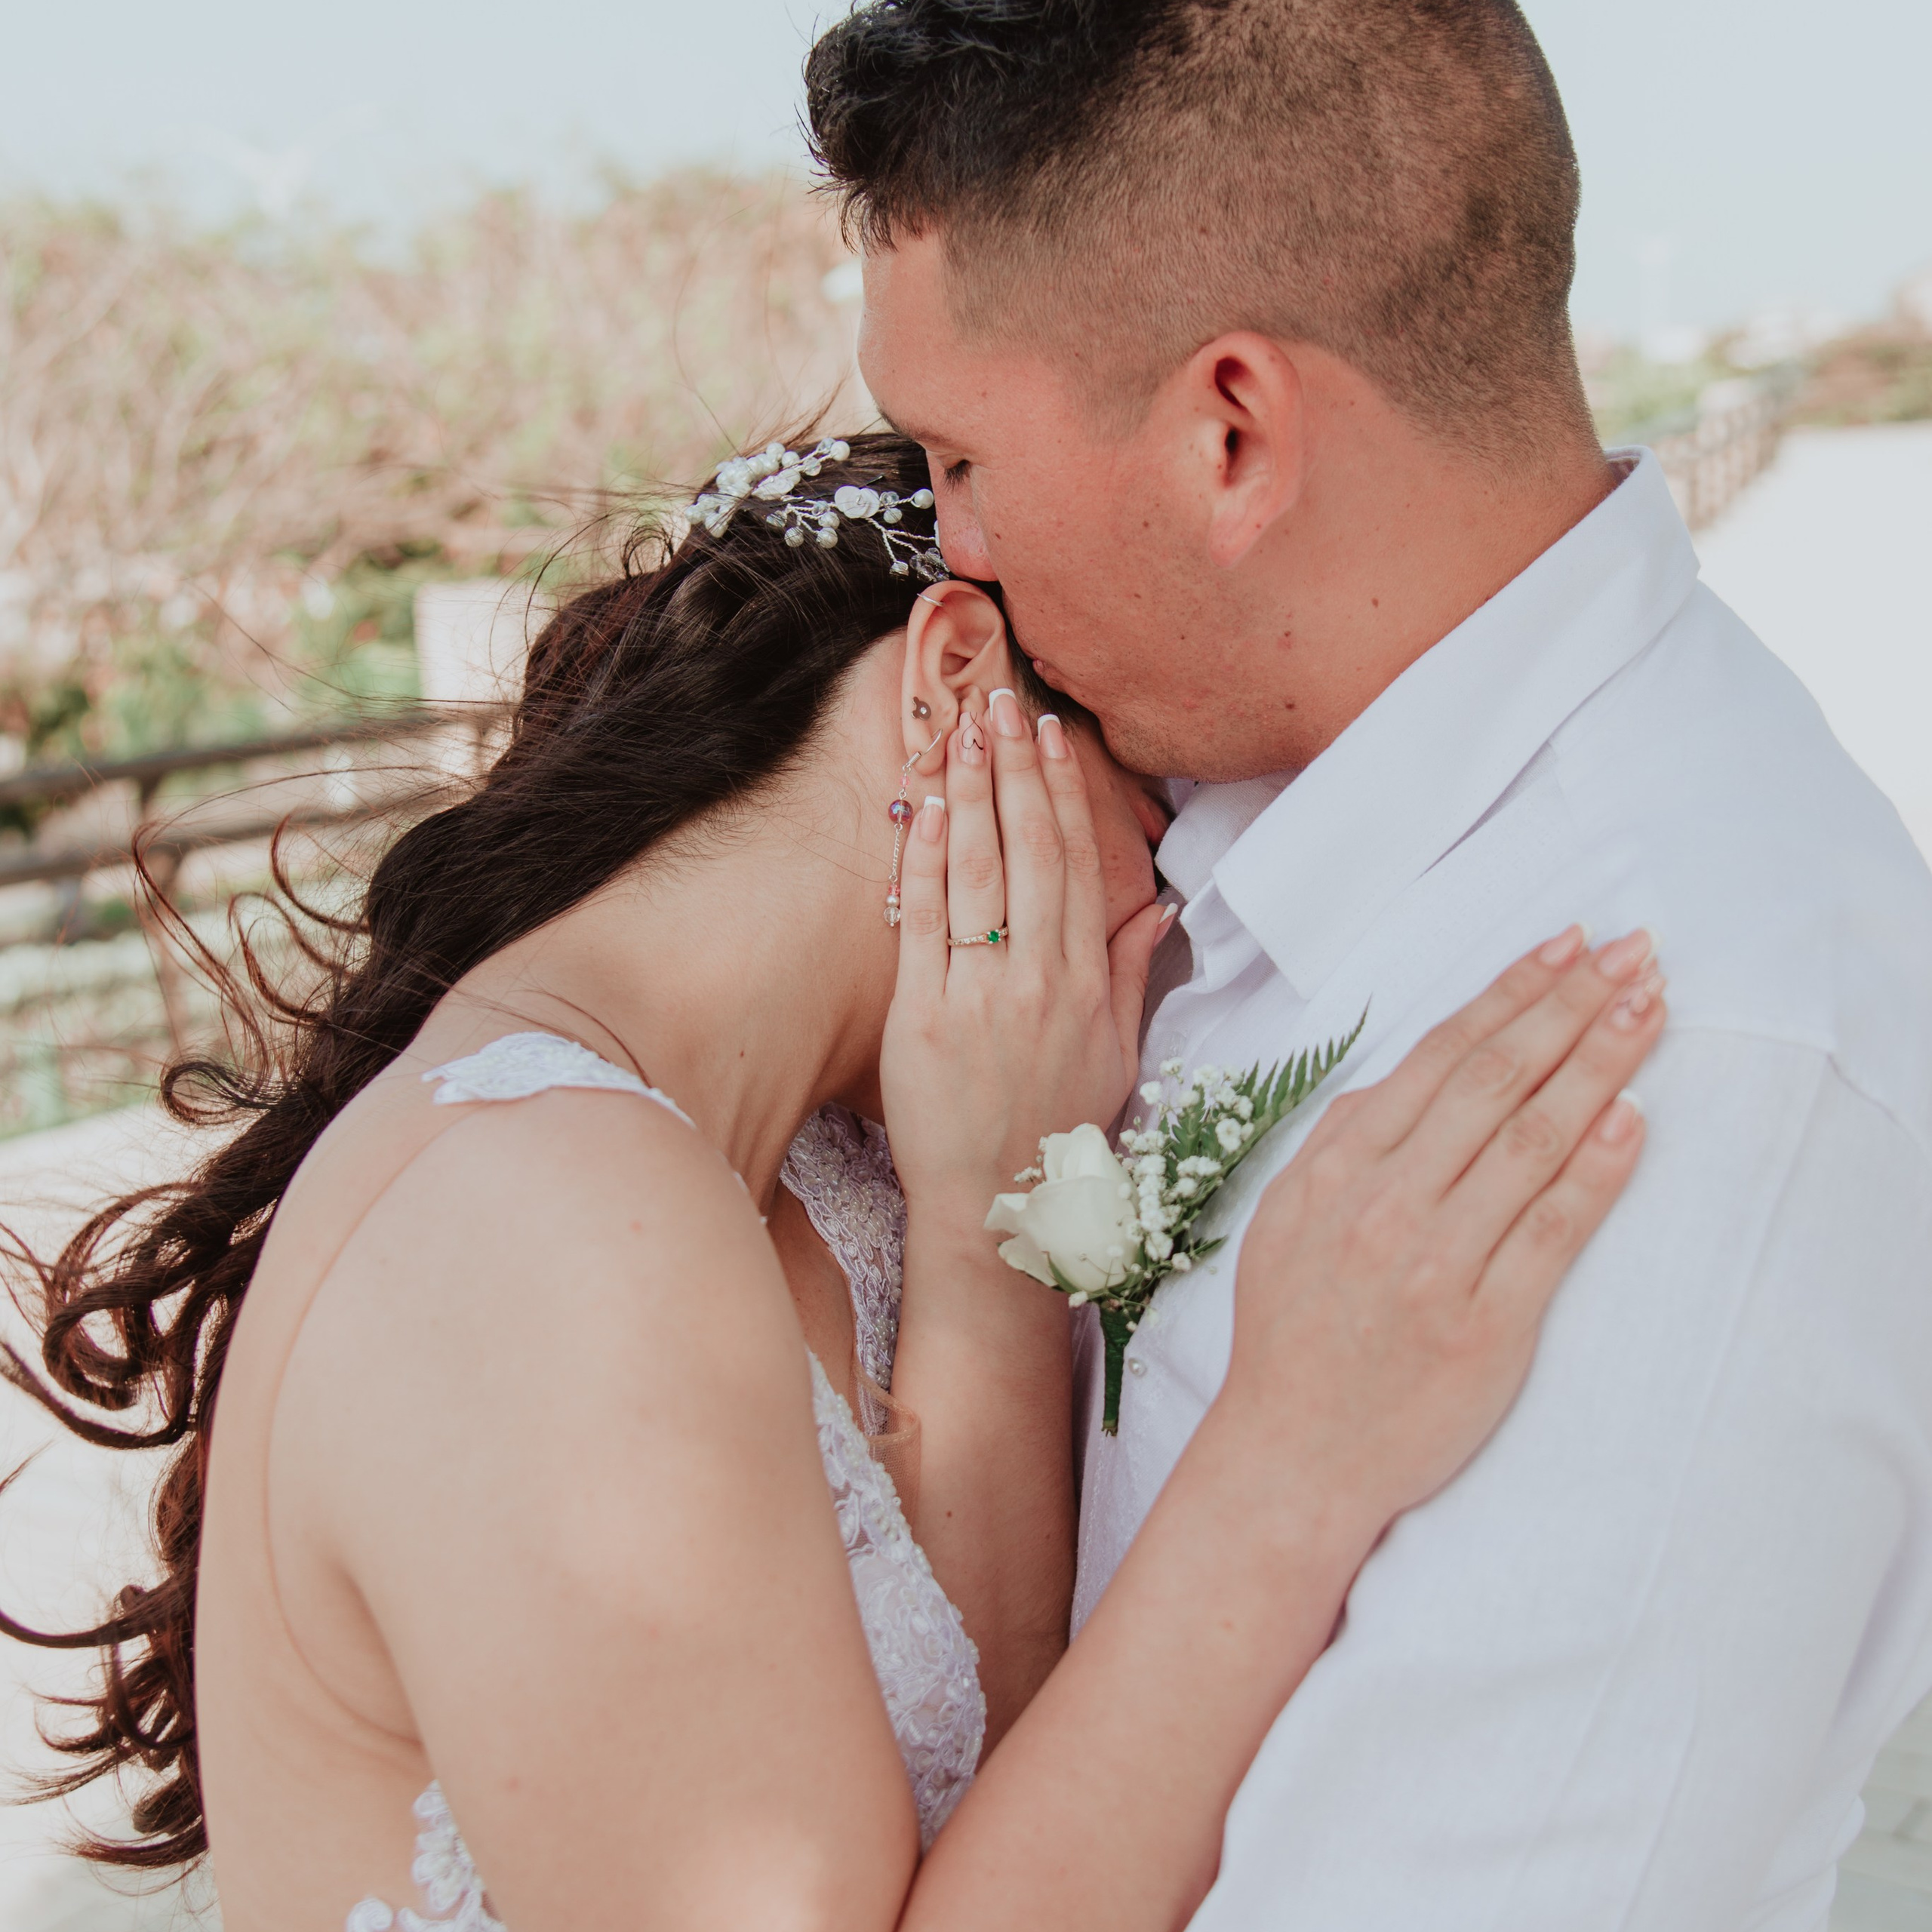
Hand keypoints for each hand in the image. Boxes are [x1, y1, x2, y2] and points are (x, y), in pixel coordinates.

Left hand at [880, 689, 1169, 1219]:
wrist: (1000, 1214)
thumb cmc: (1058, 1135)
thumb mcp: (1117, 1056)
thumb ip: (1130, 974)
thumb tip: (1157, 907)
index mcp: (1085, 983)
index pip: (1076, 864)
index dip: (1063, 794)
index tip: (1050, 738)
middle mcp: (1036, 981)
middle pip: (1027, 852)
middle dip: (1013, 770)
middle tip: (1002, 703)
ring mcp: (977, 997)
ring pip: (976, 874)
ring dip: (969, 796)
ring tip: (962, 734)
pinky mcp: (920, 1018)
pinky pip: (923, 924)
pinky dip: (922, 863)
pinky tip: (920, 811)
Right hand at [1223, 927, 1664, 1532]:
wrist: (1293, 1456)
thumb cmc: (1292, 1335)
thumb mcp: (1284, 1220)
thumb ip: (1340, 1142)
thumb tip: (1403, 1077)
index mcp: (1337, 1170)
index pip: (1441, 1058)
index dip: (1512, 994)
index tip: (1568, 948)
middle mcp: (1386, 1205)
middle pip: (1496, 1082)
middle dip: (1571, 1006)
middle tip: (1632, 954)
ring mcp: (1437, 1263)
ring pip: (1533, 1141)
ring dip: (1599, 1064)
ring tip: (1649, 1010)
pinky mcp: (1487, 1325)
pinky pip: (1551, 1232)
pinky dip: (1595, 1169)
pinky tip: (1632, 1117)